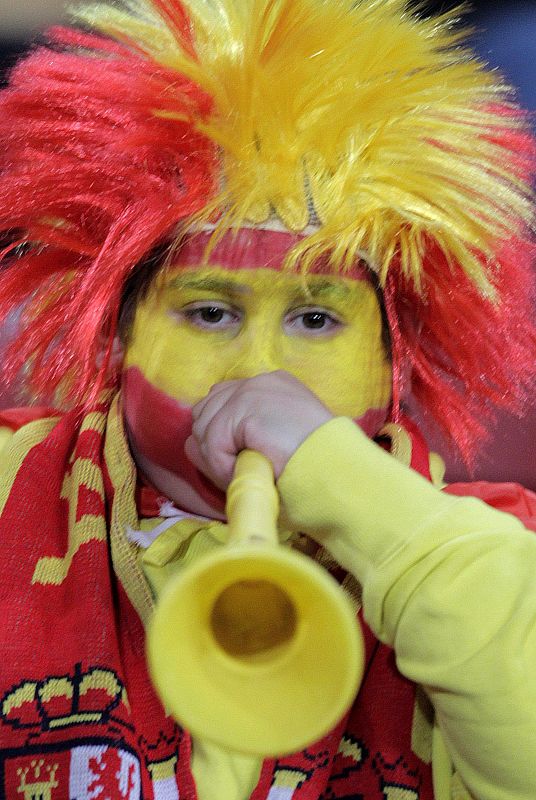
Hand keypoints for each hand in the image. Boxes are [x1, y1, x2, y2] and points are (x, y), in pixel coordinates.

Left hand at [184, 370, 333, 488]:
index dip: (222, 436)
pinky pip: (213, 443)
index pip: (223, 402)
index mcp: (272, 387)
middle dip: (213, 445)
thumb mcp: (270, 448)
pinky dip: (222, 466)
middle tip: (239, 470)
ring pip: (205, 428)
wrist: (337, 470)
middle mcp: (260, 382)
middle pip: (206, 410)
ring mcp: (252, 390)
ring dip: (218, 459)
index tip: (239, 461)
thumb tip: (192, 444)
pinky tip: (249, 472)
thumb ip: (235, 439)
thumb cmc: (313, 469)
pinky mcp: (245, 406)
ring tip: (248, 473)